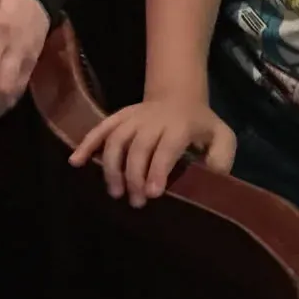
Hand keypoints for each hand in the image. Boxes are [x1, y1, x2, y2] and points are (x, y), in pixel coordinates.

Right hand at [68, 96, 236, 207]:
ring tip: (114, 192)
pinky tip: (76, 162)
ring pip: (116, 138)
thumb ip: (222, 157)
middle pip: (138, 145)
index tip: (153, 194)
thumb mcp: (223, 137)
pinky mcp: (119, 117)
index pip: (166, 146)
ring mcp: (133, 116)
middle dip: (134, 175)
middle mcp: (154, 119)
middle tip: (136, 202)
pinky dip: (86, 144)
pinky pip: (100, 128)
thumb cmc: (201, 125)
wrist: (180, 96)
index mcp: (180, 124)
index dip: (158, 169)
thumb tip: (211, 177)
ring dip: (112, 166)